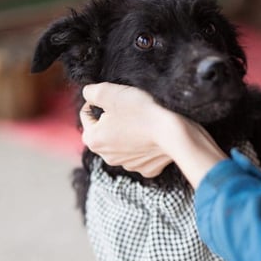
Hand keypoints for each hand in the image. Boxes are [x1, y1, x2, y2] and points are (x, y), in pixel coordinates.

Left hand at [79, 83, 227, 186]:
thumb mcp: (110, 92)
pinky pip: (141, 155)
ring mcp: (127, 165)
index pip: (87, 115)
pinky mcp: (145, 168)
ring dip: (127, 133)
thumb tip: (88, 93)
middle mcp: (106, 157)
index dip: (99, 102)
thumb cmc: (141, 112)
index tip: (115, 99)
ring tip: (141, 122)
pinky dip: (144, 146)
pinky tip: (152, 138)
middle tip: (129, 110)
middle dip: (113, 120)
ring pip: (122, 144)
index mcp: (93, 139)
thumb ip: (91, 92)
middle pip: (104, 131)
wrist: (172, 133)